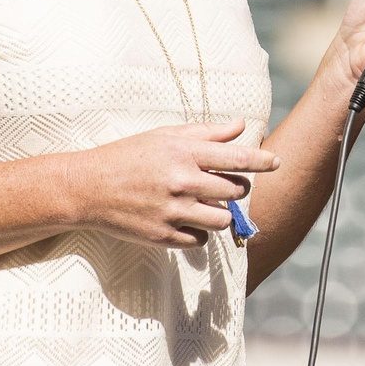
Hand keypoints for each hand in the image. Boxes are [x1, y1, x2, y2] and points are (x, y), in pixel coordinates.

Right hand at [71, 119, 278, 248]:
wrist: (88, 188)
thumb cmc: (128, 156)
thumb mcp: (165, 136)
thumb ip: (206, 133)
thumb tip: (240, 126)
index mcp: (184, 154)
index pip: (237, 157)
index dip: (261, 160)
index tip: (276, 162)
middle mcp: (182, 183)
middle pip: (234, 191)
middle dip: (236, 188)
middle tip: (224, 184)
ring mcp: (173, 212)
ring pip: (222, 220)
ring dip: (220, 213)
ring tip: (204, 204)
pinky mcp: (163, 237)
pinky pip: (200, 240)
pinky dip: (198, 232)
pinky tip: (186, 219)